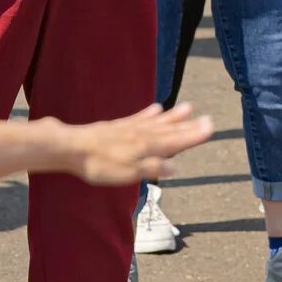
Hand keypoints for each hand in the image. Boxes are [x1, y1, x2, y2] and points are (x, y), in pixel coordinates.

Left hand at [60, 103, 212, 186]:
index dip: (193, 136)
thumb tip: (175, 168)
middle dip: (189, 126)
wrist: (71, 147)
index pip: (175, 142)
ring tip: (188, 108)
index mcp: (145, 147)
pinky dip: (149, 113)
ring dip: (173, 117)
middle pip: (169, 130)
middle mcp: (141, 135)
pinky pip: (138, 118)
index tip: (210, 128)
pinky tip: (157, 108)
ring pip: (157, 122)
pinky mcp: (116, 126)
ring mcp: (129, 129)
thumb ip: (151, 169)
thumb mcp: (127, 173)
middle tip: (208, 119)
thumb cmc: (98, 165)